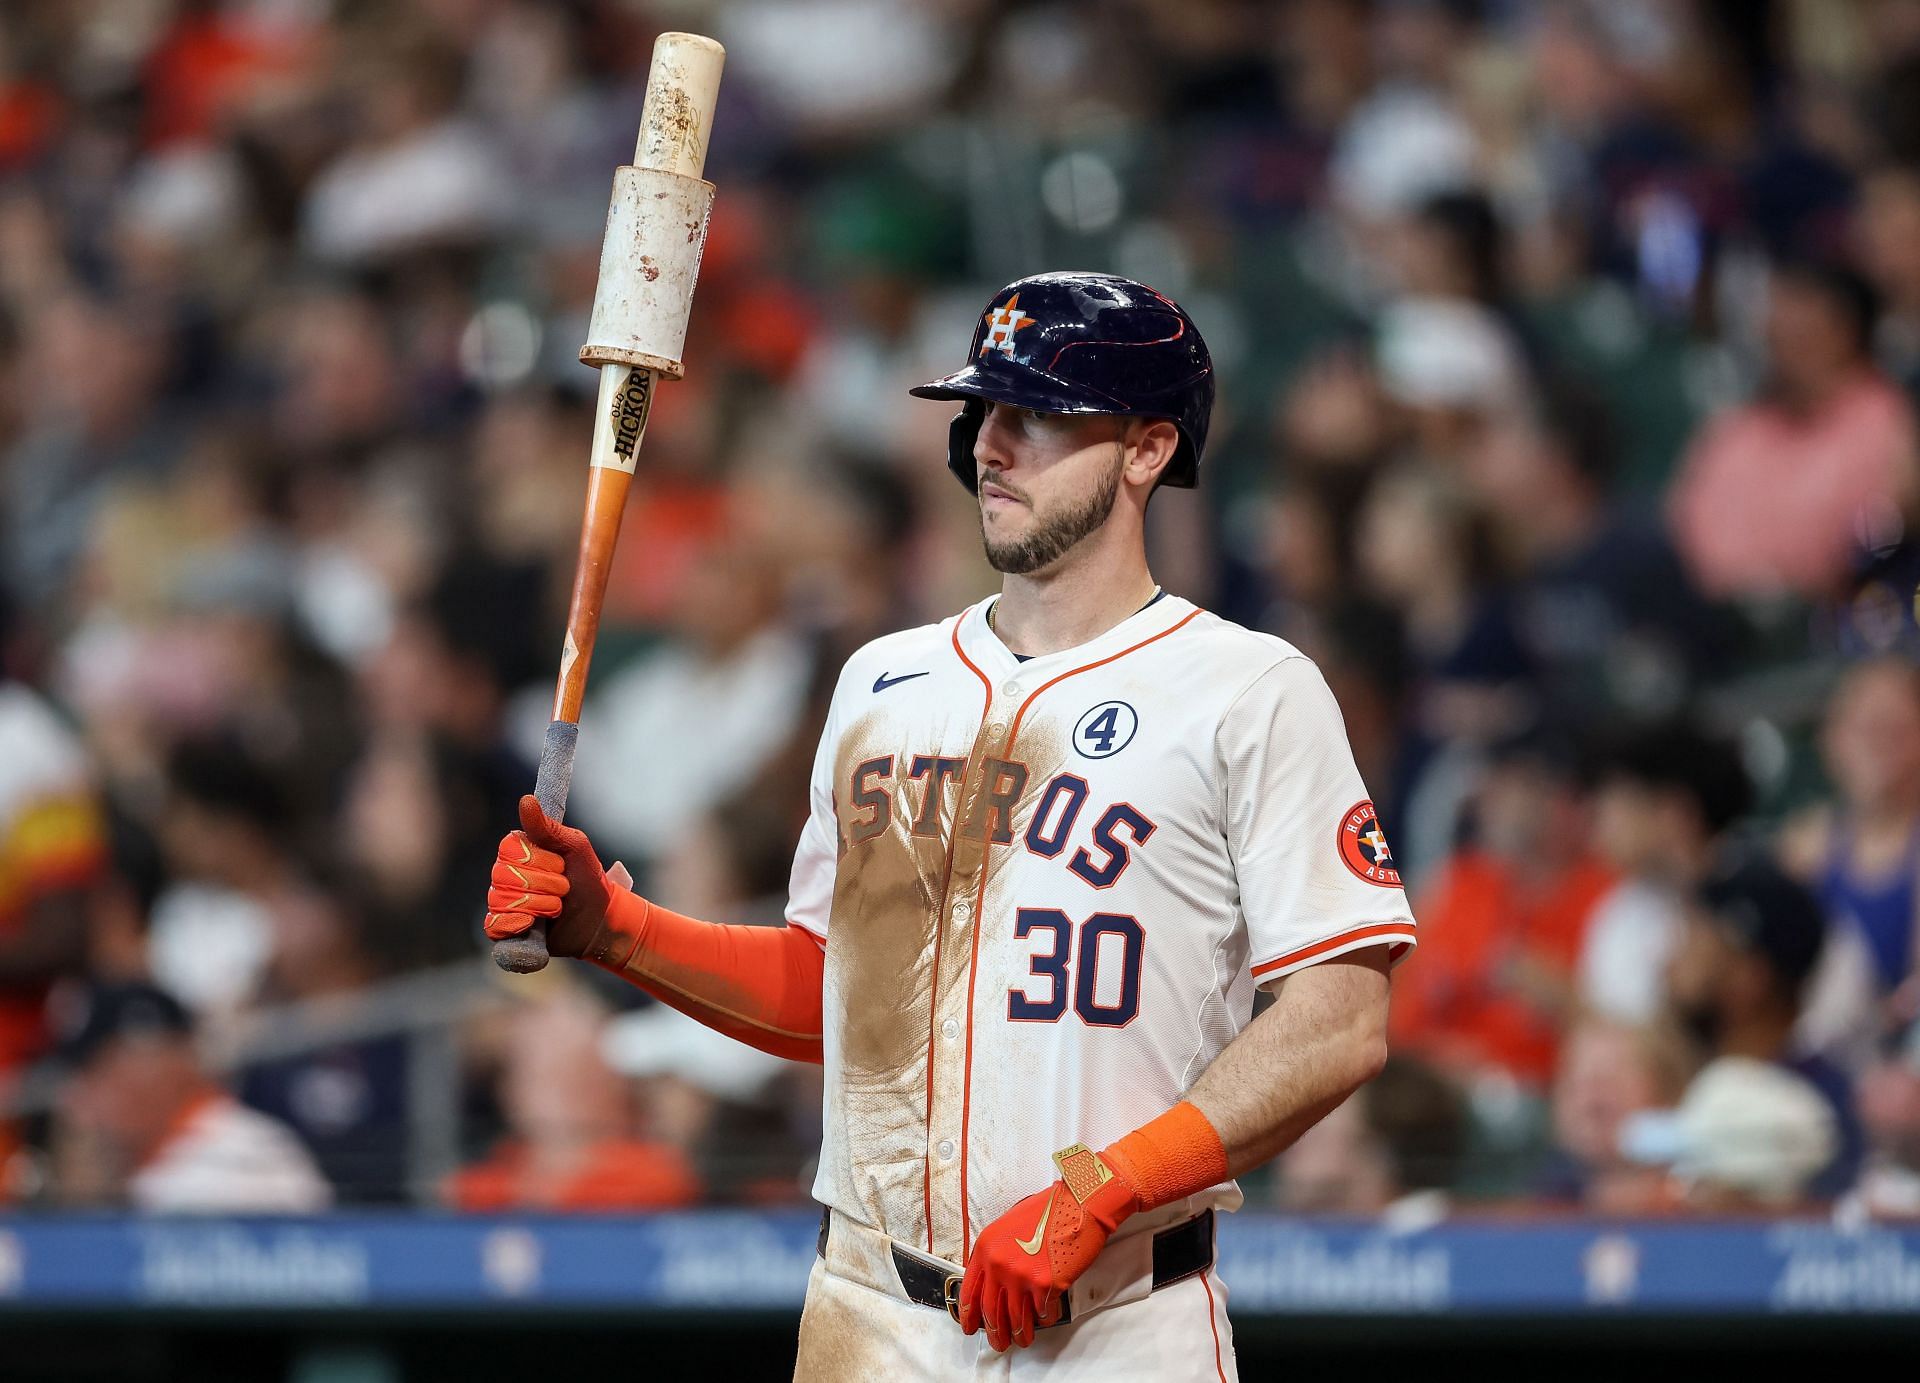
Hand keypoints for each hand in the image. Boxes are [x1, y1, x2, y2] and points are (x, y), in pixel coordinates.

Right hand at [483, 795, 624, 957]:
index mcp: (518, 850)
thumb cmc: (587, 880)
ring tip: (557, 907)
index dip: (540, 861)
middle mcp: (504, 873)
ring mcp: (502, 901)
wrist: (599, 920)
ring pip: (504, 900)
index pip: (510, 849)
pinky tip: (533, 924)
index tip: (561, 865)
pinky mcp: (504, 928)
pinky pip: (494, 925)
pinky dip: (516, 925)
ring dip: (541, 905)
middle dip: (546, 885)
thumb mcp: (575, 848)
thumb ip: (549, 827)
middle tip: (564, 888)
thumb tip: (526, 800)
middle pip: (508, 876)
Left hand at [958, 1149, 1140, 1351]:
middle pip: (991, 1311)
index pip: (970, 1290)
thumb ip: (997, 1253)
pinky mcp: (1045, 1286)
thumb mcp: (1009, 1225)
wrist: (1080, 1203)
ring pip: (1015, 1319)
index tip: (970, 1327)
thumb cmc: (1049, 1210)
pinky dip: (1045, 1320)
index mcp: (986, 1247)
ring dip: (1019, 1335)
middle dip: (995, 1333)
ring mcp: (1021, 1276)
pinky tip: (1046, 1318)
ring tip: (1022, 1340)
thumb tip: (994, 1283)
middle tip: (998, 1343)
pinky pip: (1042, 1314)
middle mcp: (999, 1264)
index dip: (968, 1315)